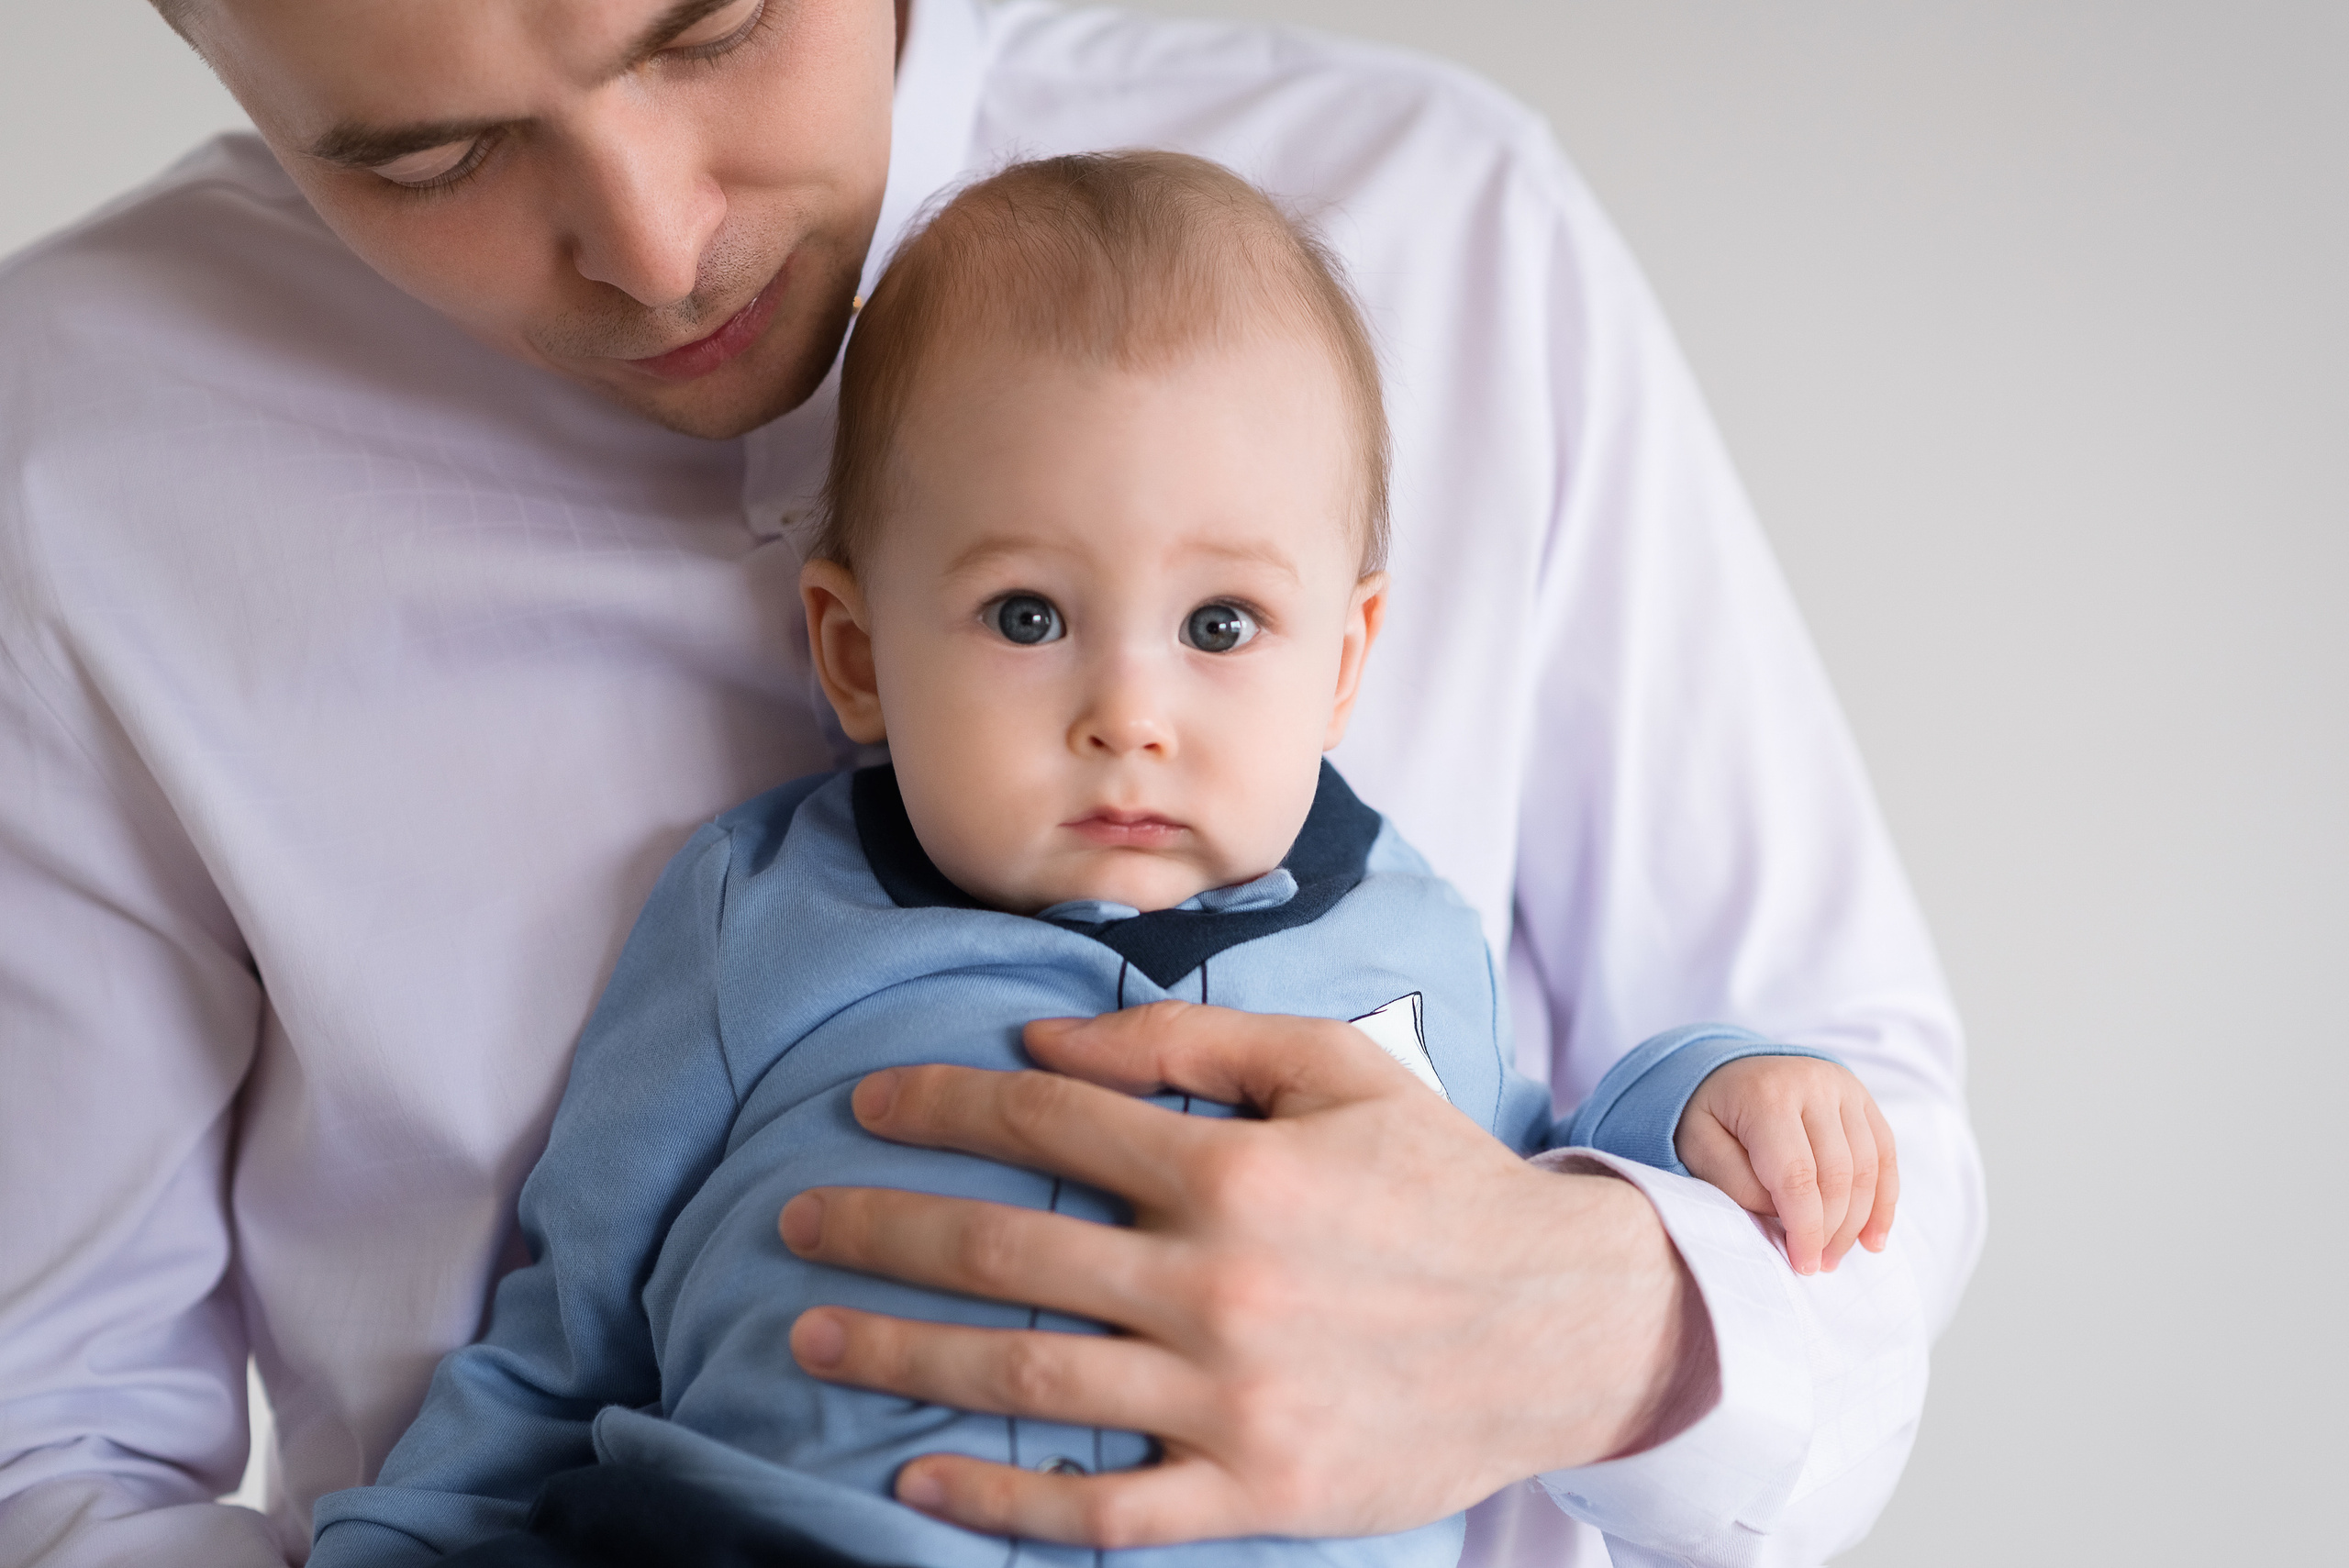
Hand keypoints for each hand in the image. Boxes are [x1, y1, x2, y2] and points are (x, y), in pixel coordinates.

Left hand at [777, 1001, 1715, 1546]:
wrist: (1561, 1325)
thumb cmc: (1438, 1181)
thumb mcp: (1336, 1067)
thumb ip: (1190, 1040)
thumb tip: (1048, 1038)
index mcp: (1233, 1168)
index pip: (1045, 1122)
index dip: (939, 1105)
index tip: (863, 1105)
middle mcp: (1217, 1283)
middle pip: (1005, 1248)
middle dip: (880, 1229)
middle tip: (792, 1223)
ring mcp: (1230, 1398)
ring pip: (1028, 1377)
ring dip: (903, 1355)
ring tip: (811, 1340)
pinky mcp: (1254, 1489)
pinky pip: (1101, 1507)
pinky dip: (1000, 1499)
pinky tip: (917, 1476)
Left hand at [1673, 1056, 1899, 1275]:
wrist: (1725, 1069)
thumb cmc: (1710, 1116)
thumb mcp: (1698, 1147)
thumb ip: (1736, 1183)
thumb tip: (1785, 1216)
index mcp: (1767, 1095)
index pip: (1796, 1176)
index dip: (1805, 1228)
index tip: (1803, 1265)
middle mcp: (1813, 1083)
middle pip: (1838, 1175)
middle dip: (1831, 1230)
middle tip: (1818, 1264)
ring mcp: (1843, 1087)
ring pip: (1867, 1167)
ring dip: (1858, 1221)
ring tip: (1837, 1255)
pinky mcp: (1862, 1098)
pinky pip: (1885, 1153)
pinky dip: (1884, 1199)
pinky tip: (1872, 1236)